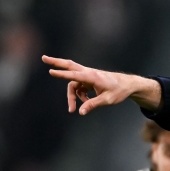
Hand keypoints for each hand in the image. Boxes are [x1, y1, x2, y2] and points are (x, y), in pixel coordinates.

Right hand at [42, 56, 162, 113]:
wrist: (127, 85)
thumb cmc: (119, 91)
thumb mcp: (107, 100)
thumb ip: (92, 105)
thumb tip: (80, 112)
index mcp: (93, 76)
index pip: (74, 75)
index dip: (63, 74)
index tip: (51, 71)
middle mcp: (88, 73)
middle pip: (69, 66)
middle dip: (56, 63)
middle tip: (43, 58)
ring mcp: (88, 76)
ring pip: (73, 83)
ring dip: (71, 96)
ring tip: (71, 109)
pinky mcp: (88, 80)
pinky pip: (79, 88)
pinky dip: (80, 96)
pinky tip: (86, 103)